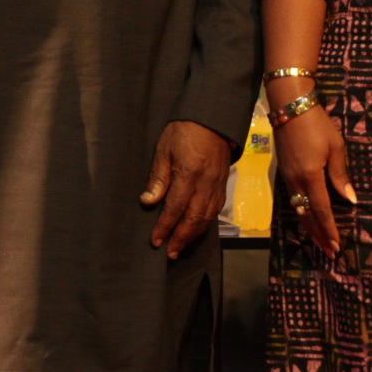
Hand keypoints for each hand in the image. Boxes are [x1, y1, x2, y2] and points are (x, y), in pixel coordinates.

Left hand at [141, 121, 232, 258]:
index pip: (175, 207)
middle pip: (193, 218)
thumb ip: (158, 177)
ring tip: (180, 247)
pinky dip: (205, 224)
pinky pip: (215, 210)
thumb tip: (148, 202)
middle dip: (180, 238)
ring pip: (206, 218)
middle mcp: (206, 184)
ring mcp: (217, 185)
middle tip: (168, 252)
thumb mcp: (164, 149)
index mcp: (189, 173)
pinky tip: (196, 230)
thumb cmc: (184, 131)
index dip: (165, 226)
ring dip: (193, 235)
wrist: (213, 118)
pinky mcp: (223, 184)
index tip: (155, 241)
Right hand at [274, 104, 353, 254]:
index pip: (322, 210)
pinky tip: (308, 218)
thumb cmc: (318, 125)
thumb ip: (340, 175)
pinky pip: (293, 200)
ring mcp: (287, 178)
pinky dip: (302, 213)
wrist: (290, 107)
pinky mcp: (284, 173)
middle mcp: (296, 182)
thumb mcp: (335, 147)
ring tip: (320, 241)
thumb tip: (350, 199)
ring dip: (309, 227)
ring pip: (298, 210)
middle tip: (330, 252)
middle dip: (319, 235)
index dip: (329, 229)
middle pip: (307, 216)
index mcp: (311, 176)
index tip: (337, 245)